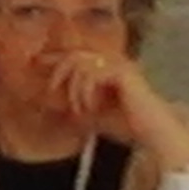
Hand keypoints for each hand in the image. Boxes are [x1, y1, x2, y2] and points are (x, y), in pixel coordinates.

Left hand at [45, 51, 188, 172]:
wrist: (152, 134)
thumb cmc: (125, 126)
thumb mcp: (91, 116)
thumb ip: (74, 107)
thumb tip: (49, 106)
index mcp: (107, 68)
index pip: (76, 55)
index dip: (54, 58)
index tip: (36, 63)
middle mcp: (114, 62)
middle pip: (74, 55)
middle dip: (58, 72)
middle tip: (51, 91)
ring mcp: (120, 65)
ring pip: (81, 65)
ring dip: (74, 90)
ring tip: (79, 109)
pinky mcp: (123, 73)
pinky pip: (92, 74)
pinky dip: (85, 92)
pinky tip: (89, 108)